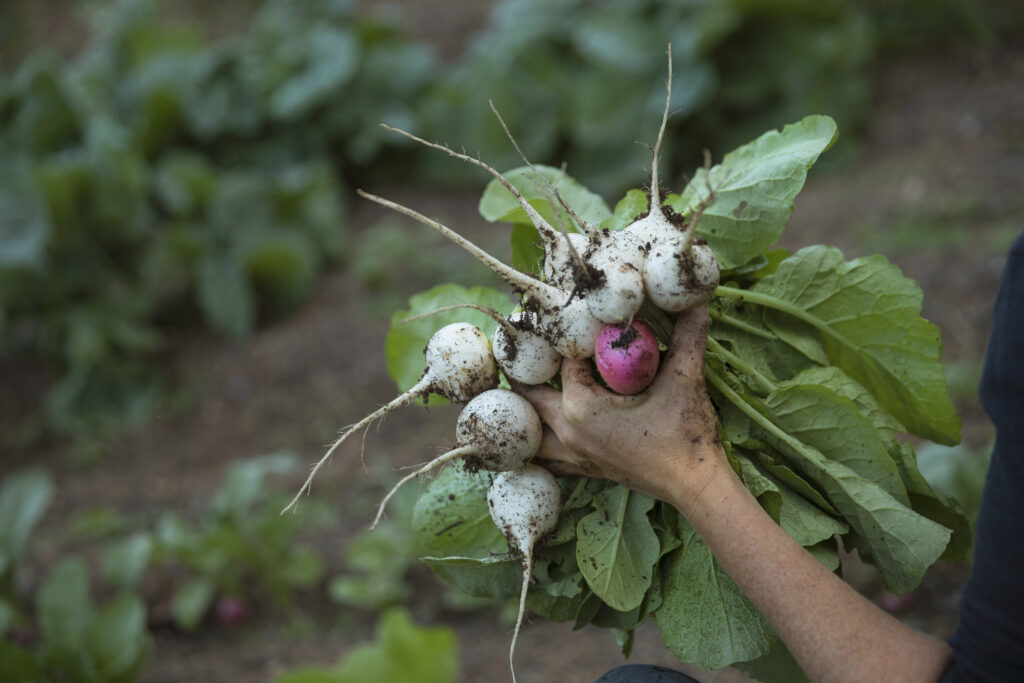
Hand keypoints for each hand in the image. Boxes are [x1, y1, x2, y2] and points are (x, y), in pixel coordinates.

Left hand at [515, 306, 726, 503]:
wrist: (694, 485)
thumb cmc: (686, 434)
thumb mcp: (685, 378)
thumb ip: (688, 336)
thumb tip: (698, 302)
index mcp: (580, 406)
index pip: (563, 360)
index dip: (565, 337)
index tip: (562, 318)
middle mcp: (568, 430)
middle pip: (529, 395)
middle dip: (525, 371)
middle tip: (522, 347)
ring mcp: (575, 453)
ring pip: (532, 431)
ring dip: (525, 410)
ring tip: (521, 388)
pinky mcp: (587, 468)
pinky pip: (549, 459)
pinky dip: (539, 446)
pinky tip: (538, 436)